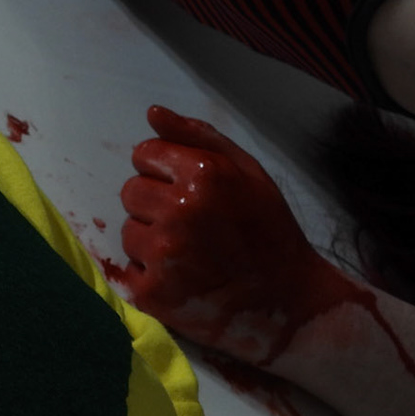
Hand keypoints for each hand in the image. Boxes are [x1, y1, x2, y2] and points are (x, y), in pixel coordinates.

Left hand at [119, 106, 362, 365]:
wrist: (289, 302)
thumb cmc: (269, 230)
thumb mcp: (247, 171)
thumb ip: (197, 137)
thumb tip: (152, 113)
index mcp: (202, 175)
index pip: (144, 154)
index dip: (163, 170)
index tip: (186, 190)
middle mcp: (179, 210)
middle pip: (131, 191)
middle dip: (153, 203)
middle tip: (189, 224)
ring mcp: (164, 254)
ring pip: (128, 231)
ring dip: (150, 240)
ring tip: (187, 253)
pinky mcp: (152, 293)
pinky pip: (126, 270)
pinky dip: (147, 275)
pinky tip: (179, 278)